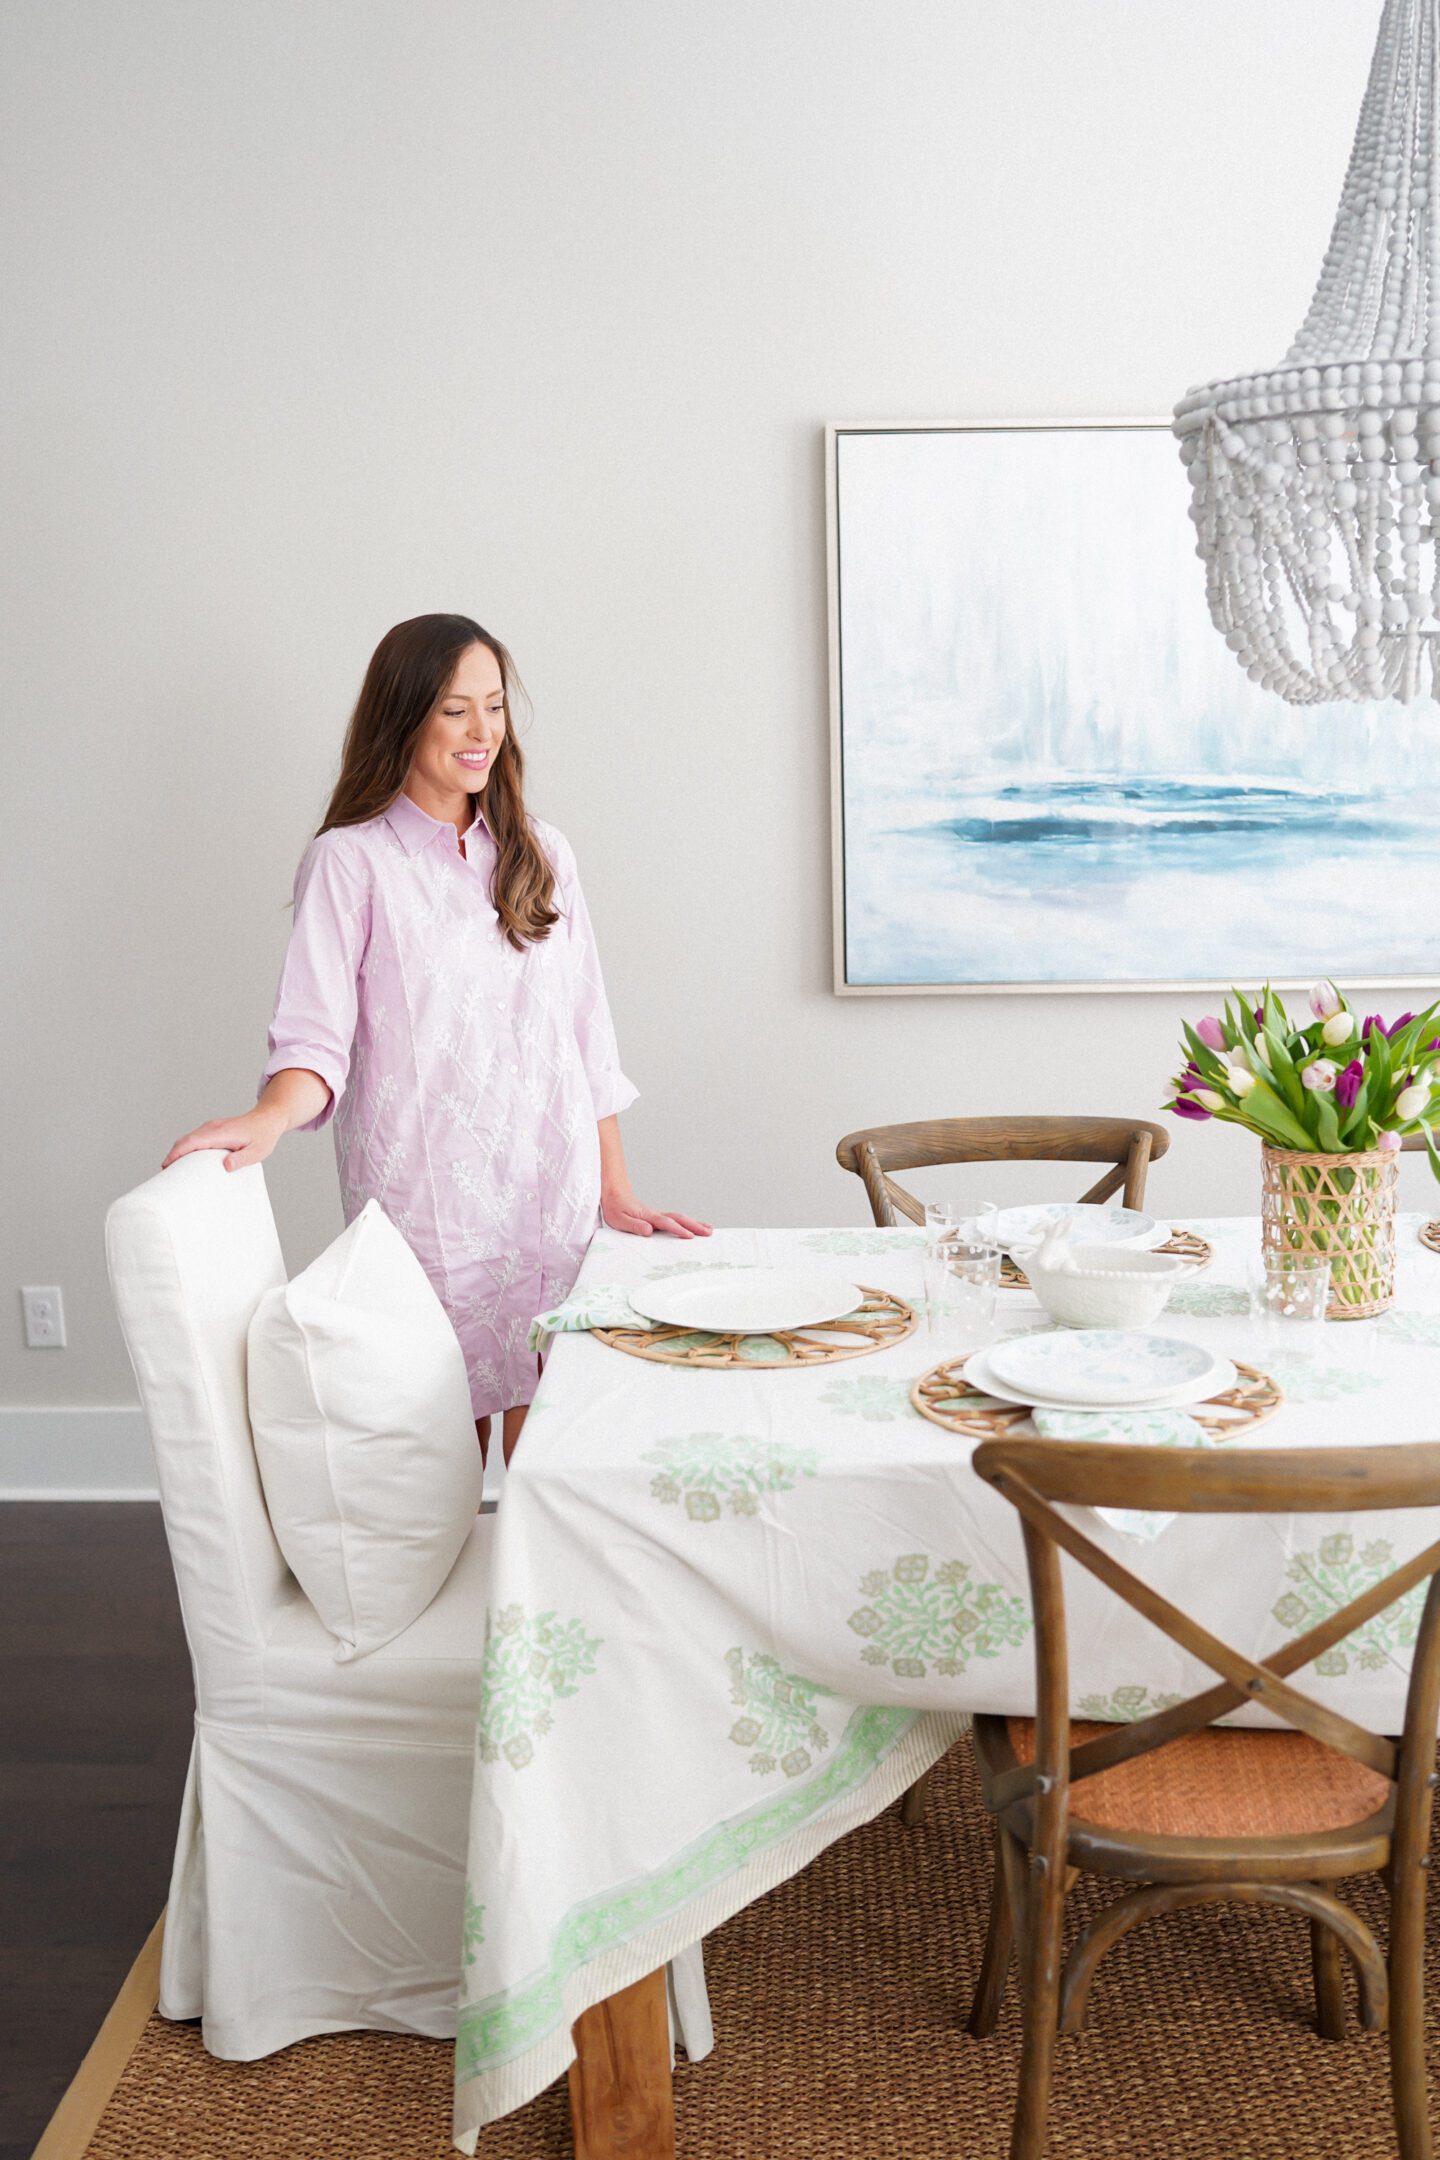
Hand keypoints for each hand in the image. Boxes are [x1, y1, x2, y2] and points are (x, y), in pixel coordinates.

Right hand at [161, 1107, 284, 1173]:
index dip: (177, 1153)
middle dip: (172, 1155)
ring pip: (188, 1139)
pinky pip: (194, 1138)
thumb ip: (242, 1159)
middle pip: (185, 1140)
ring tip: (171, 1170)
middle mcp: (212, 1128)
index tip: (166, 1165)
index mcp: (221, 1133)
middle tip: (165, 1174)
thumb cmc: (263, 1136)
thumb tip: (226, 1166)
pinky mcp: (212, 1129)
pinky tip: (185, 1161)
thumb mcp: (257, 1152)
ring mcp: (211, 1127)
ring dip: (178, 1152)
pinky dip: (185, 1148)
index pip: (192, 1142)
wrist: (267, 1119)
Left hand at [602, 1190, 712, 1238]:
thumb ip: (634, 1225)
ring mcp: (658, 1215)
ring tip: (709, 1230)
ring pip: (679, 1218)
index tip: (690, 1237)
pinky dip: (687, 1223)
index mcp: (647, 1216)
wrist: (614, 1193)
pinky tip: (693, 1227)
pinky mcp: (657, 1217)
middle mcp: (655, 1214)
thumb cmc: (615, 1207)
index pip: (666, 1223)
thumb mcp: (619, 1220)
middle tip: (708, 1233)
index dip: (678, 1230)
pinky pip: (675, 1219)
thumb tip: (649, 1230)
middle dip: (694, 1226)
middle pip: (678, 1218)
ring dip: (694, 1223)